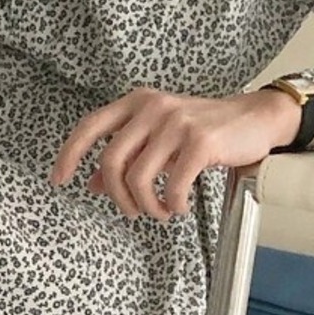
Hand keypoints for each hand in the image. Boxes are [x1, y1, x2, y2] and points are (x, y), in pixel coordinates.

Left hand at [49, 86, 301, 220]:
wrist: (255, 118)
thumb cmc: (202, 130)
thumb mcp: (157, 138)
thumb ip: (125, 156)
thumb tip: (90, 182)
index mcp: (136, 103)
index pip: (89, 127)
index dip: (69, 154)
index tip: (58, 179)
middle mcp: (151, 107)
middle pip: (111, 161)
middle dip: (117, 196)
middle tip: (131, 211)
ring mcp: (176, 122)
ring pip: (138, 178)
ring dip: (146, 205)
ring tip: (160, 211)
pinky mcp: (200, 141)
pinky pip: (172, 184)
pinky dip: (172, 204)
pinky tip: (178, 206)